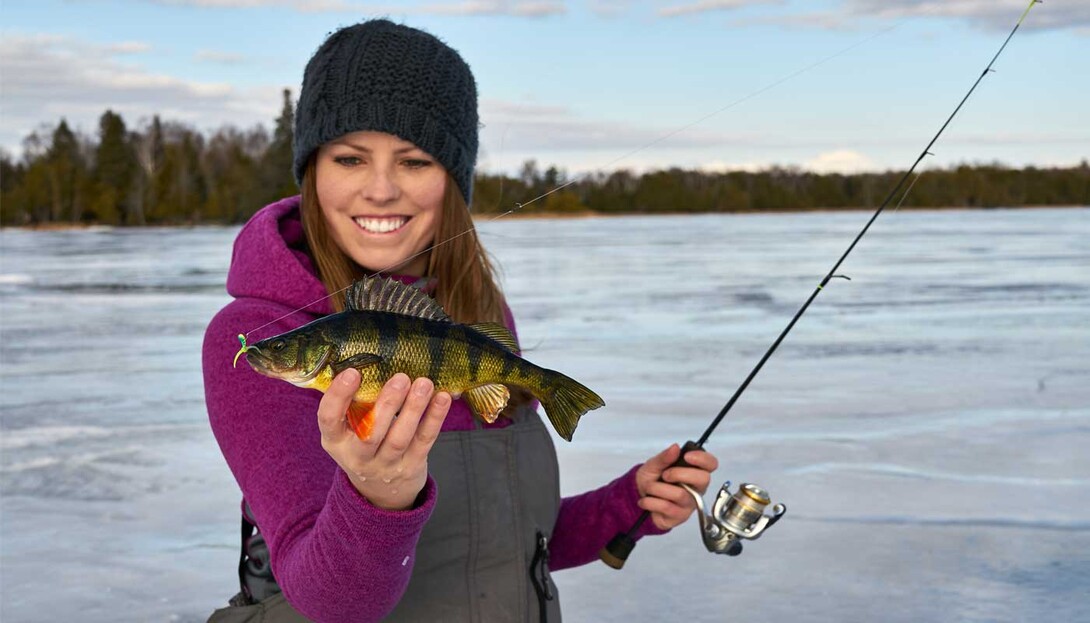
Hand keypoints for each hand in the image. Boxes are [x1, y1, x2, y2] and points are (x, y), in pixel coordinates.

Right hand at [317, 369, 450, 510]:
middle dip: (387, 404)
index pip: (329, 420)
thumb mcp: (347, 432)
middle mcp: (357, 456)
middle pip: (370, 433)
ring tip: (424, 383)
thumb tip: (370, 360)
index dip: (338, 397)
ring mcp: (386, 465)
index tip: (352, 372)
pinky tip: (442, 398)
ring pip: (399, 438)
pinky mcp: (411, 466)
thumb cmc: (363, 446)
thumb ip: (354, 405)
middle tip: (400, 378)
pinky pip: (424, 441)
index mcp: (336, 441)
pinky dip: (434, 419)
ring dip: (413, 409)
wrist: (381, 492)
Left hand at [635, 444, 719, 530]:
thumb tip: (675, 447)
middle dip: (680, 474)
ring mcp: (690, 503)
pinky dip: (651, 502)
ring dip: (658, 489)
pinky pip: (668, 508)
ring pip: (681, 494)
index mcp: (694, 471)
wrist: (638, 498)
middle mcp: (696, 488)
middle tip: (665, 475)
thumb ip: (664, 457)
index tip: (687, 456)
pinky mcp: (680, 517)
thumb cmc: (652, 479)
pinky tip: (646, 501)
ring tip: (650, 488)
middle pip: (703, 479)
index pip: (711, 464)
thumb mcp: (653, 464)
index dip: (703, 459)